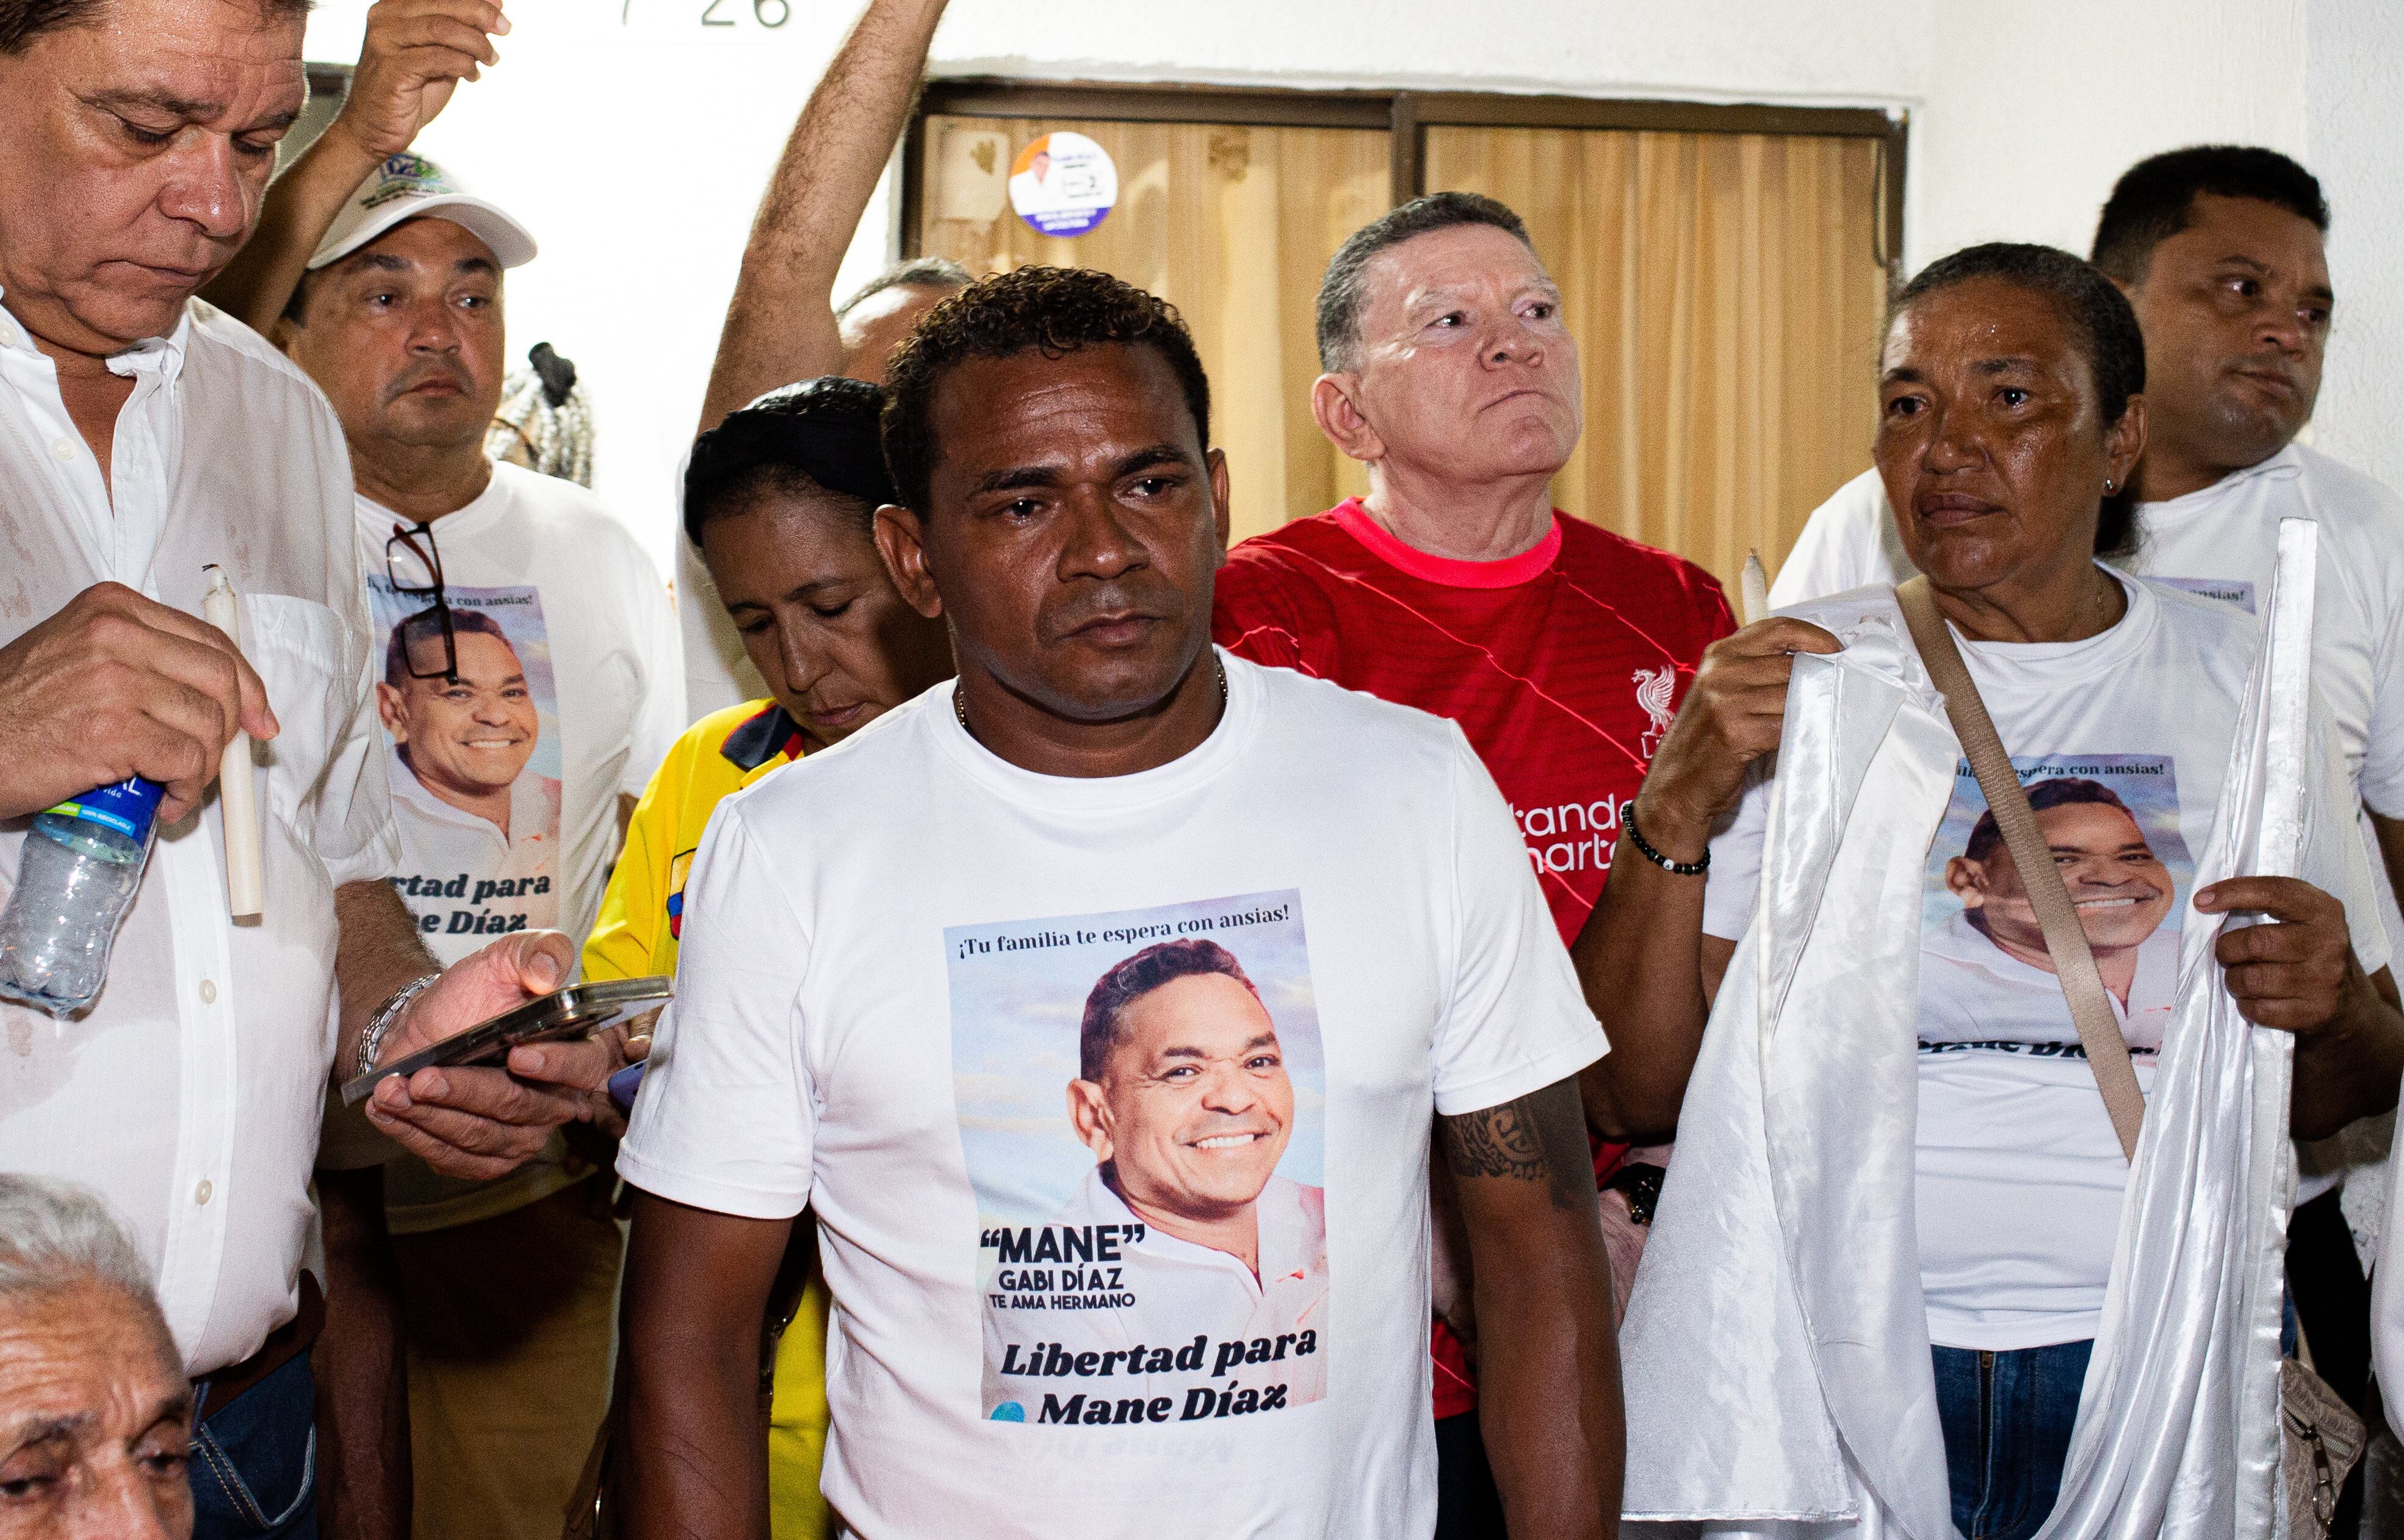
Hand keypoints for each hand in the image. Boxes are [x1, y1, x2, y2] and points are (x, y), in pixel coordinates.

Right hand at [0, 582, 277, 825]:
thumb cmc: (16, 709)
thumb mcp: (77, 656)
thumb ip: (142, 660)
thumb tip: (218, 697)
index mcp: (113, 609)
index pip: (210, 642)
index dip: (247, 685)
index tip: (259, 718)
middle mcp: (116, 634)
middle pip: (220, 679)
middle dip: (233, 727)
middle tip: (218, 761)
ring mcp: (114, 681)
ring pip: (207, 724)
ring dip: (204, 768)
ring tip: (179, 787)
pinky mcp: (112, 730)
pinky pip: (184, 761)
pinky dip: (187, 791)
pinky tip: (166, 803)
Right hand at [325, 0, 508, 165]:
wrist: (374, 127)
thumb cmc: (409, 91)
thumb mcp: (440, 53)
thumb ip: (461, 31)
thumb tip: (496, 8)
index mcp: (395, 7)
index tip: (500, 9)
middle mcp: (385, 18)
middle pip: (443, 4)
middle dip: (480, 14)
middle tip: (505, 28)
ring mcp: (385, 41)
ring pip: (443, 29)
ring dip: (476, 43)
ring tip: (489, 59)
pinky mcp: (392, 68)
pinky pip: (439, 58)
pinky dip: (464, 65)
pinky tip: (472, 75)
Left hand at [364, 930, 636, 1179]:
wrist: (423, 1027)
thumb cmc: (469, 995)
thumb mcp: (503, 958)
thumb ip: (536, 952)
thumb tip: (549, 972)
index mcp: (574, 1049)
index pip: (583, 1067)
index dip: (555, 1066)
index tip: (517, 1056)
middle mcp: (555, 1099)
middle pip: (520, 1108)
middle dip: (466, 1093)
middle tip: (422, 1078)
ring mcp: (521, 1135)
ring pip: (482, 1136)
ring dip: (431, 1116)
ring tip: (391, 1092)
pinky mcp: (485, 1159)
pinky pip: (455, 1160)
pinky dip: (416, 1137)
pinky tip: (388, 1113)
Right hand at [1633, 618, 1841, 857]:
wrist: (1676, 786)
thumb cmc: (1707, 740)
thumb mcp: (1722, 692)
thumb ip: (1756, 671)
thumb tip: (1815, 662)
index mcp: (1719, 655)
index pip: (1777, 629)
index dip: (1814, 637)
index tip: (1837, 650)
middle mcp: (1720, 672)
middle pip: (1791, 665)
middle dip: (1818, 680)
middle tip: (1834, 695)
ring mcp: (1726, 701)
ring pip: (1793, 695)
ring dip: (1811, 709)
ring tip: (1814, 720)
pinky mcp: (1735, 732)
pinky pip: (1786, 725)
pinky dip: (1799, 733)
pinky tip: (1796, 740)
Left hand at [2197, 876, 2363, 1036]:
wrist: (2348, 999)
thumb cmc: (2307, 949)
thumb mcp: (2299, 917)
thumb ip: (2265, 903)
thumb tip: (2205, 901)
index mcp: (2323, 910)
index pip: (2273, 892)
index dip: (2233, 893)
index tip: (2201, 901)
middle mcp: (2328, 942)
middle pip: (2255, 942)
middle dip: (2227, 949)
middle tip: (2226, 954)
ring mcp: (2325, 979)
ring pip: (2253, 980)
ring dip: (2234, 980)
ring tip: (2240, 977)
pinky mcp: (2317, 1011)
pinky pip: (2260, 1010)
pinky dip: (2247, 1005)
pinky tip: (2254, 999)